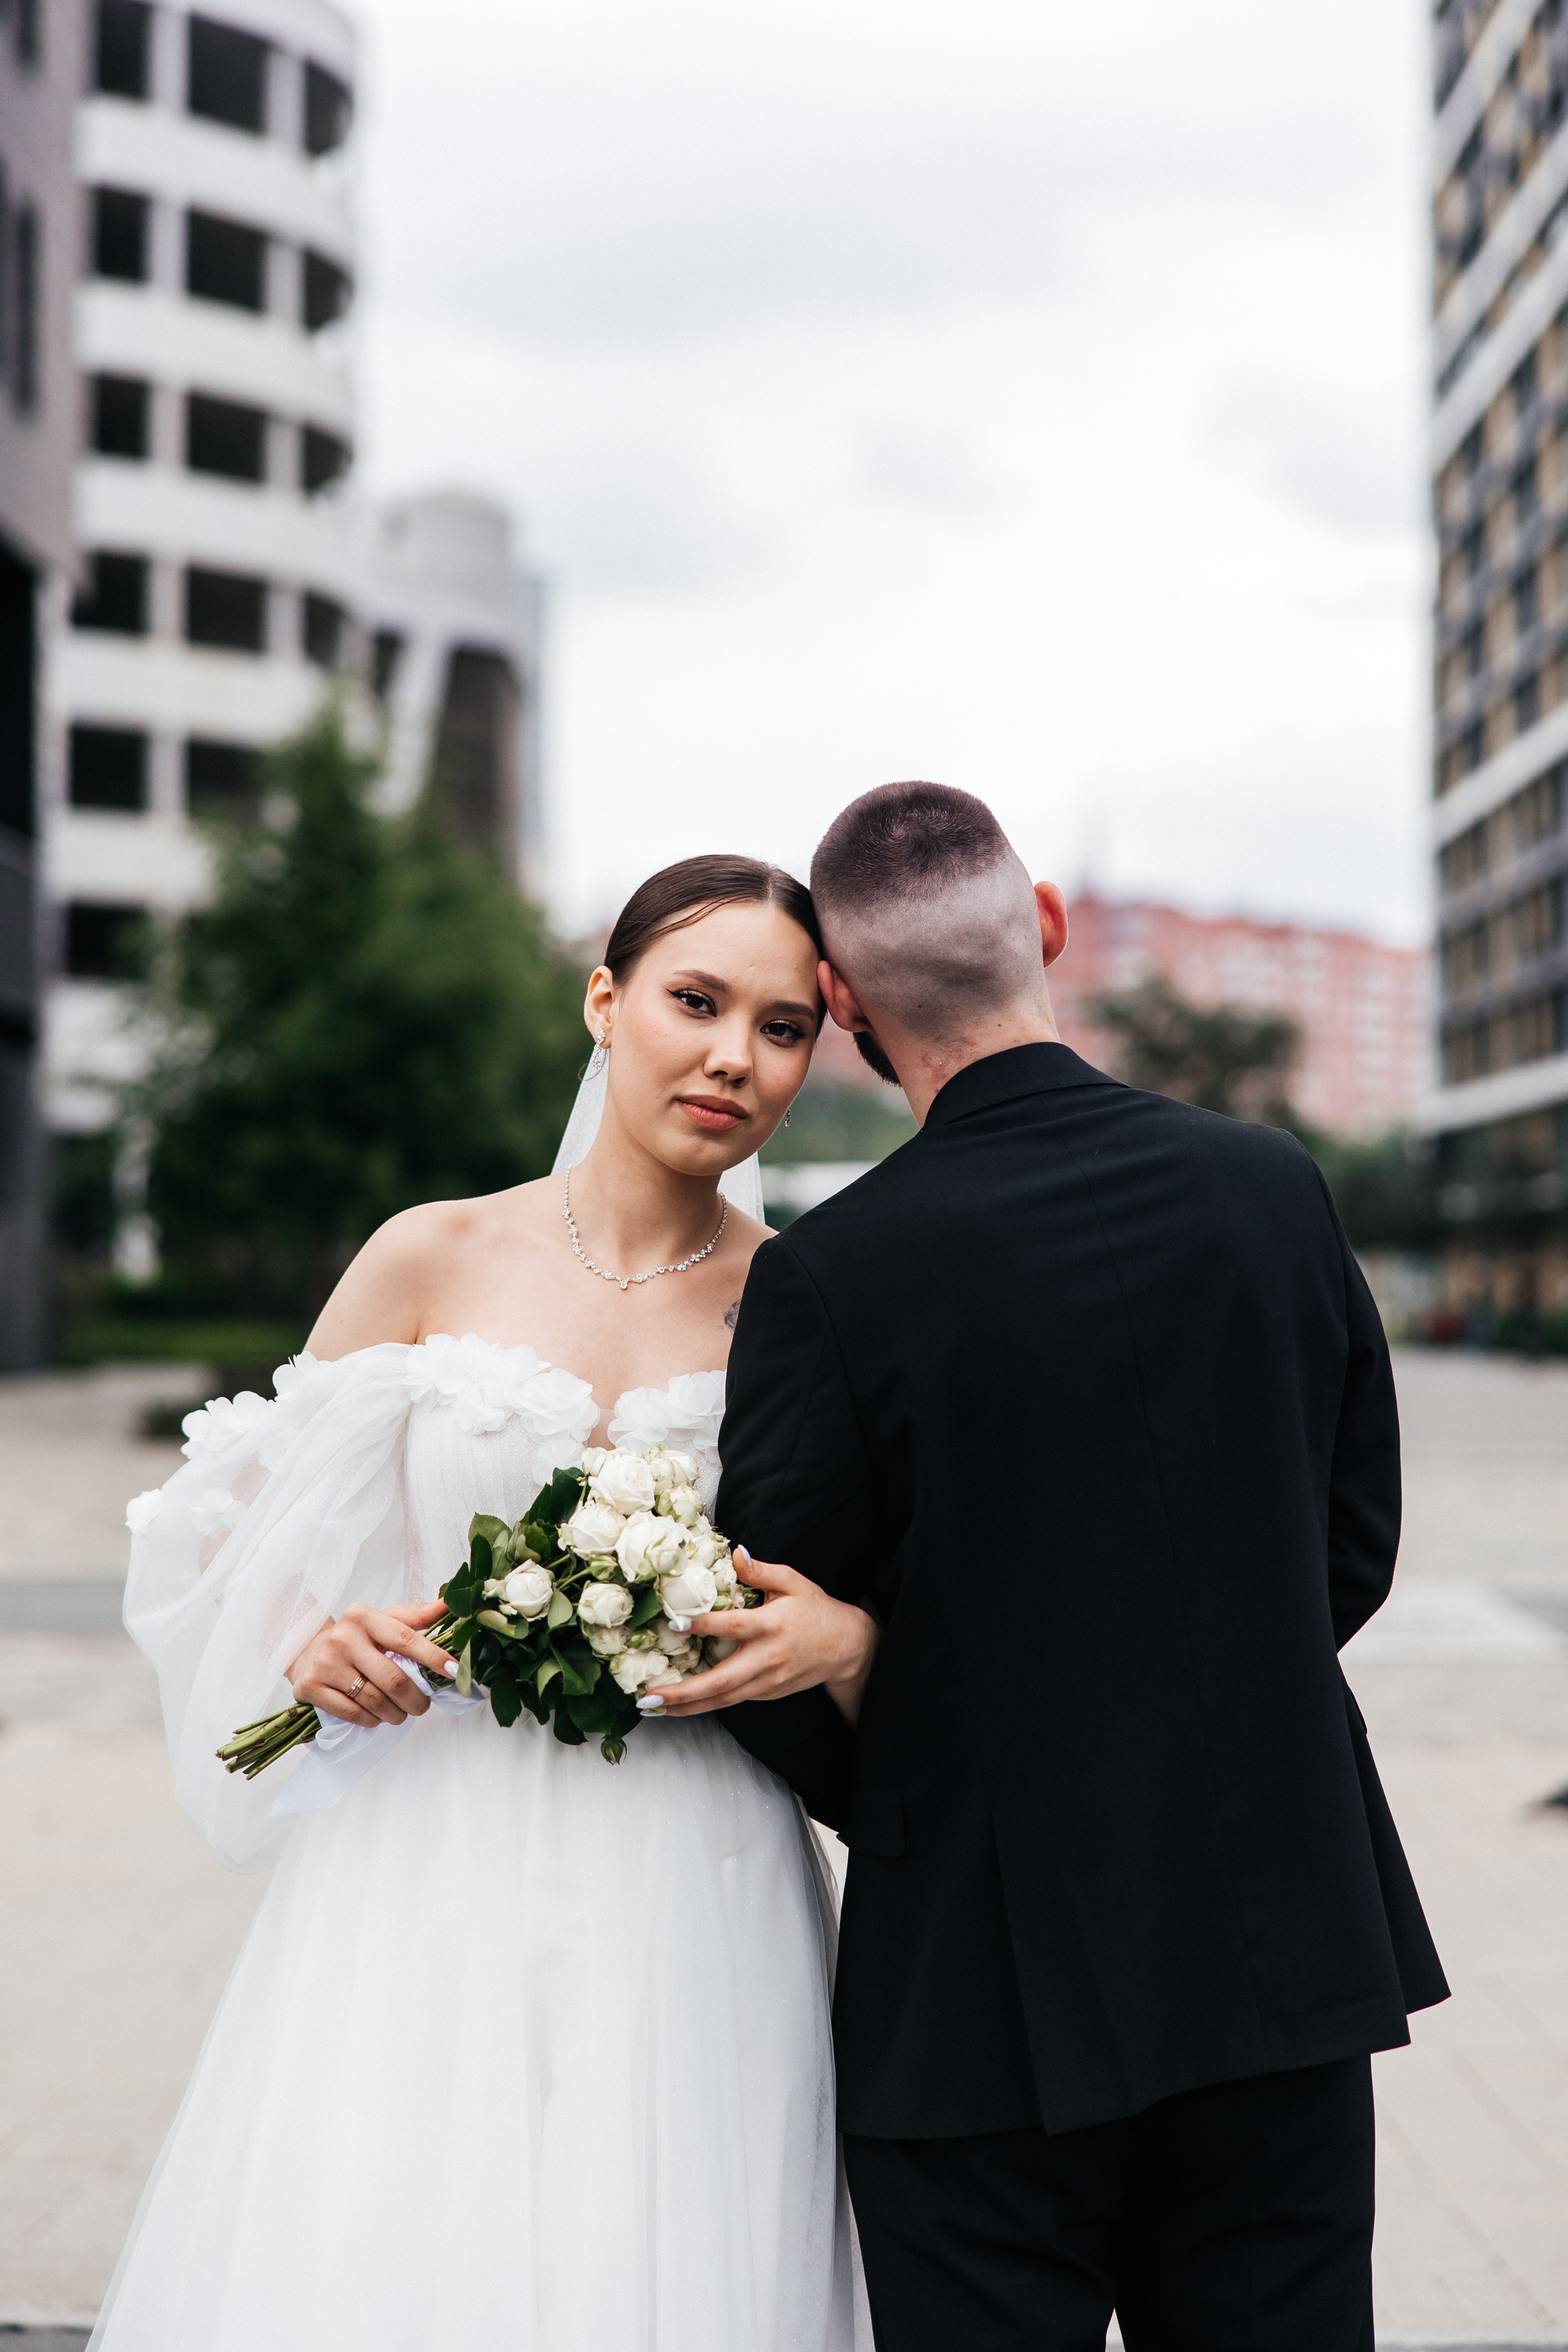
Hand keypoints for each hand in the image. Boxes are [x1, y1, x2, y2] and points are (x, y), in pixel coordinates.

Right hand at [288, 1600, 454, 1728]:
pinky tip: (378, 1717)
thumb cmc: (356, 1638)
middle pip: (393, 1679)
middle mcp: (343, 1638)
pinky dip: (373, 1721)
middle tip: (423, 1705)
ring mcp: (326, 1663)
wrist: (308, 1652)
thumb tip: (449, 1604)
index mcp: (364, 1617)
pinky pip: (354, 1714)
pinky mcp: (312, 1687)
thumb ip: (415, 1616)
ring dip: (396, 1714)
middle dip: (416, 1699)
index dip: (432, 1657)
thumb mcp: (383, 1620)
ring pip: (376, 1701)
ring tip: (401, 1712)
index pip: (405, 1639)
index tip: (453, 1671)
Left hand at [651, 1549, 879, 1725]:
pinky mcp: (767, 1693)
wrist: (847, 1648)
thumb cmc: (816, 1609)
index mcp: (771, 1625)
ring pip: (723, 1699)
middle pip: (721, 1681)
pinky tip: (681, 1705)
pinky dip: (706, 1704)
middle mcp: (767, 1658)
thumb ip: (762, 1570)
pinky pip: (733, 1700)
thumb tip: (735, 1553)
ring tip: (654, 1707)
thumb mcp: (794, 1582)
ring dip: (687, 1707)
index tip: (676, 1624)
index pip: (733, 1626)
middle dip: (683, 1692)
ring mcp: (767, 1681)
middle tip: (649, 1697)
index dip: (704, 1625)